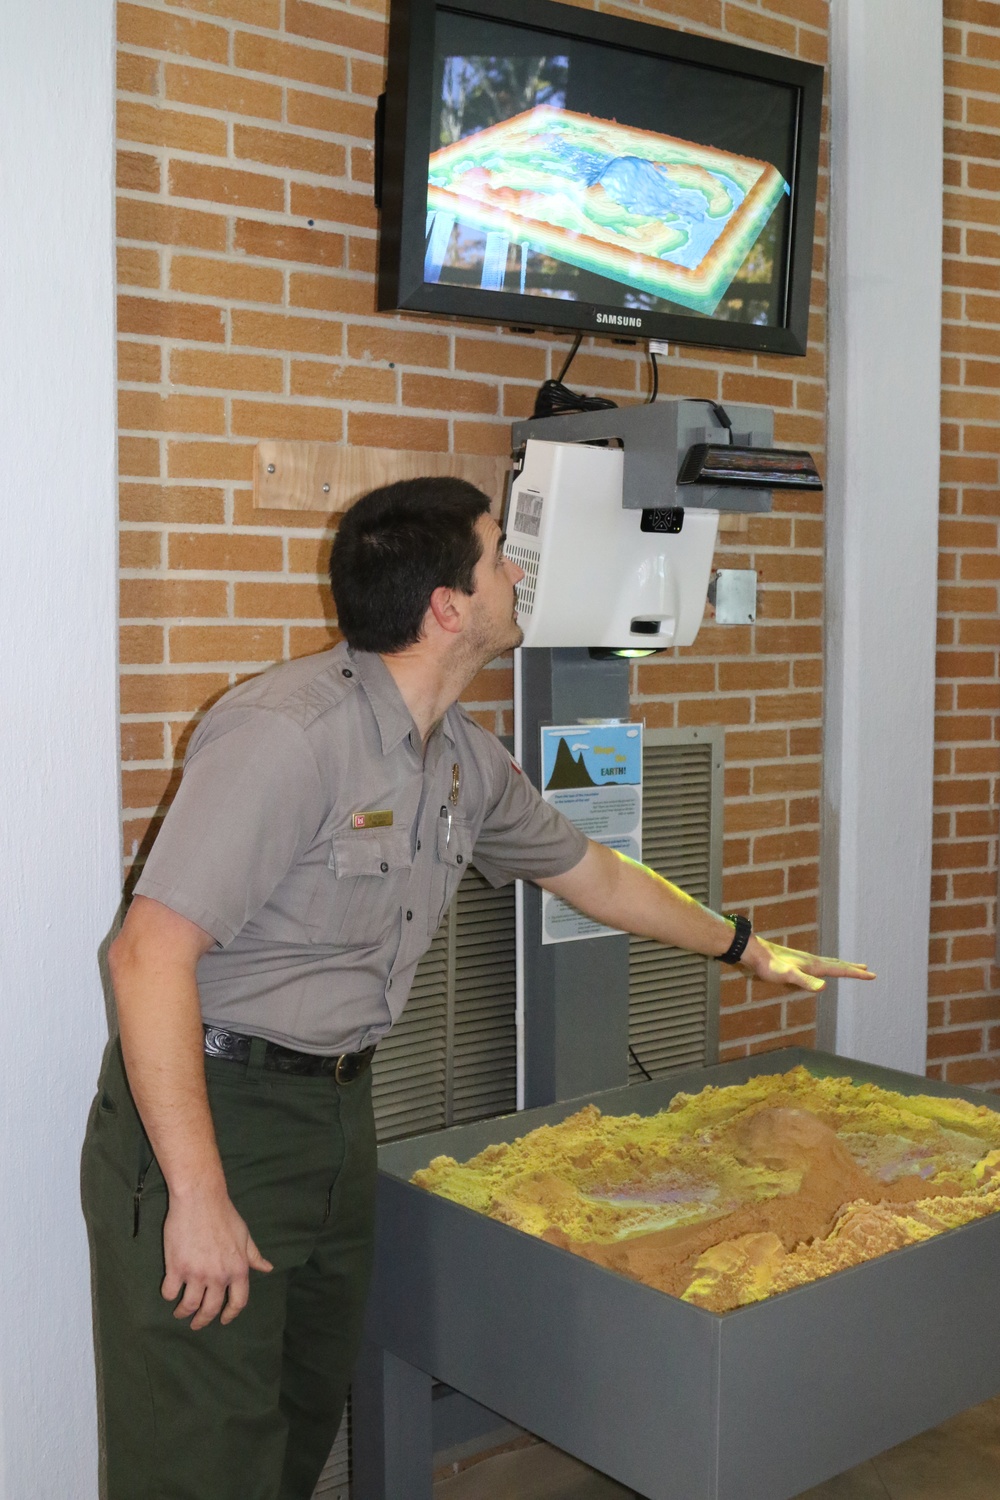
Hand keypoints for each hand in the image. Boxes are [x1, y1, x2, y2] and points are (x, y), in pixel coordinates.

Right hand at [161, 1189, 272, 1329]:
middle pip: (210, 1309)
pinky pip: (170, 1292)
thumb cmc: (224, 1214)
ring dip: (183, 1312)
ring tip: (180, 1312)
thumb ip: (254, 1256)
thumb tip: (268, 1268)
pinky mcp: (176, 1268)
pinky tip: (170, 1291)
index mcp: (238, 1269)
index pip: (238, 1302)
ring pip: (189, 1305)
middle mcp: (219, 1276)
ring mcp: (196, 1274)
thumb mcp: (244, 1235)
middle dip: (203, 1320)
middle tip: (196, 1323)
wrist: (200, 1198)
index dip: (230, 1314)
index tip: (223, 1320)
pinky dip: (169, 1295)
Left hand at [740, 935, 874, 992]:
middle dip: (854, 970)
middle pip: (838, 966)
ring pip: (829, 964)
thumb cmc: (769, 966)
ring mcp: (804, 961)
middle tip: (869, 972)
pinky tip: (823, 970)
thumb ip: (805, 982)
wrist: (754, 953)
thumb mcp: (788, 977)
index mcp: (814, 966)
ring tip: (852, 967)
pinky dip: (828, 967)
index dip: (856, 974)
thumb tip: (823, 987)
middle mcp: (812, 961)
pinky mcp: (797, 963)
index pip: (840, 970)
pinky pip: (819, 965)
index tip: (872, 976)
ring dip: (843, 967)